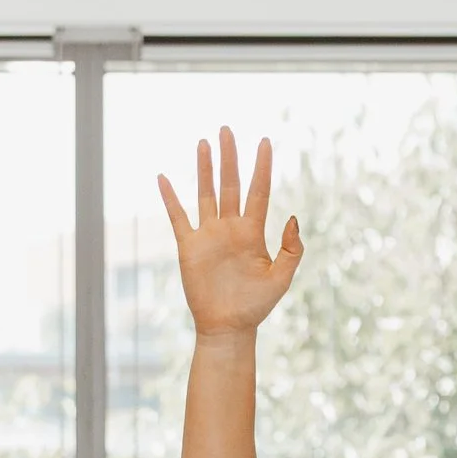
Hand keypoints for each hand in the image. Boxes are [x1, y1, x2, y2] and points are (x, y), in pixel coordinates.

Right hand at [158, 130, 303, 339]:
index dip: (262, 167)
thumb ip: (291, 250)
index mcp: (253, 233)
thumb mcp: (281, 279)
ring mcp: (209, 235)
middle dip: (230, 157)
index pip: (259, 191)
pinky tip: (163, 179)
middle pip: (230, 184)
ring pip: (206, 193)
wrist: (227, 327)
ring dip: (204, 169)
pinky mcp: (189, 246)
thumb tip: (293, 217)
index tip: (266, 142)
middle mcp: (230, 228)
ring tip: (204, 143)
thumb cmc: (255, 307)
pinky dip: (170, 198)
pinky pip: (178, 217)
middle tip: (227, 129)